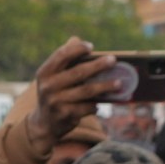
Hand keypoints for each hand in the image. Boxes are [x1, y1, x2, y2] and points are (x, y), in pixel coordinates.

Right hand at [21, 37, 116, 159]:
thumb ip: (64, 59)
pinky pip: (88, 107)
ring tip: (119, 82)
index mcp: (45, 73)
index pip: (61, 55)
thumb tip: (77, 40)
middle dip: (98, 65)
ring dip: (105, 86)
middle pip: (78, 72)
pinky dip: (97, 104)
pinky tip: (102, 102)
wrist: (45, 123)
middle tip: (113, 60)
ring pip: (87, 91)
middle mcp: (48, 87)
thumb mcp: (52, 77)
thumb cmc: (55, 93)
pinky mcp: (66, 115)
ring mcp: (57, 102)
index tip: (91, 47)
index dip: (77, 49)